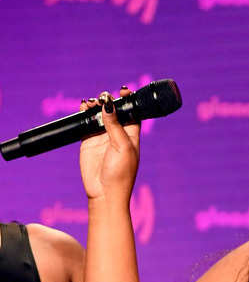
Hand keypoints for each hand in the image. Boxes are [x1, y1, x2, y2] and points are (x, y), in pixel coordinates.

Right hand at [79, 87, 140, 202]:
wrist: (104, 192)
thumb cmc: (121, 173)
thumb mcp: (122, 146)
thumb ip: (114, 125)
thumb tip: (109, 104)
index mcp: (132, 134)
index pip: (132, 112)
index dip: (129, 101)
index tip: (124, 90)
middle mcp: (118, 134)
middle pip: (114, 111)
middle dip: (109, 101)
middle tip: (103, 96)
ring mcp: (102, 137)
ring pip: (99, 115)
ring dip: (96, 106)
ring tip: (91, 102)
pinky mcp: (88, 141)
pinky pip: (86, 123)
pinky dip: (84, 114)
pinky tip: (83, 108)